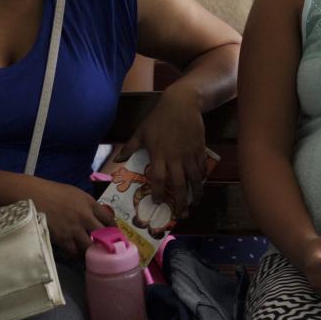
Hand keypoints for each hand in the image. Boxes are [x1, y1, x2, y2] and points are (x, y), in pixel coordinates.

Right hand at [29, 178, 114, 258]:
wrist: (32, 195)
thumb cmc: (52, 192)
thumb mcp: (75, 194)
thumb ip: (86, 206)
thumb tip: (94, 217)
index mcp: (90, 203)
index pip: (109, 219)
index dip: (114, 229)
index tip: (115, 236)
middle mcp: (85, 216)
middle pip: (103, 235)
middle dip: (106, 243)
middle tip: (107, 250)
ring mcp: (74, 228)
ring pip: (90, 247)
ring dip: (91, 252)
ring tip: (92, 257)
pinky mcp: (62, 238)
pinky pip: (74, 251)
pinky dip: (75, 254)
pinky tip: (76, 255)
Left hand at [115, 86, 207, 217]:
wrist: (182, 104)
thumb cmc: (159, 118)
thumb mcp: (141, 131)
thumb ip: (130, 147)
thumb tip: (118, 159)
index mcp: (158, 155)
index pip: (157, 179)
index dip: (157, 192)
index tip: (156, 201)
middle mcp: (175, 158)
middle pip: (178, 185)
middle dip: (180, 202)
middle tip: (181, 215)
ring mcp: (189, 154)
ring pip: (194, 179)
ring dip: (195, 194)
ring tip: (194, 204)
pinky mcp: (200, 149)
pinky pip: (202, 168)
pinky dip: (202, 178)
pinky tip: (201, 185)